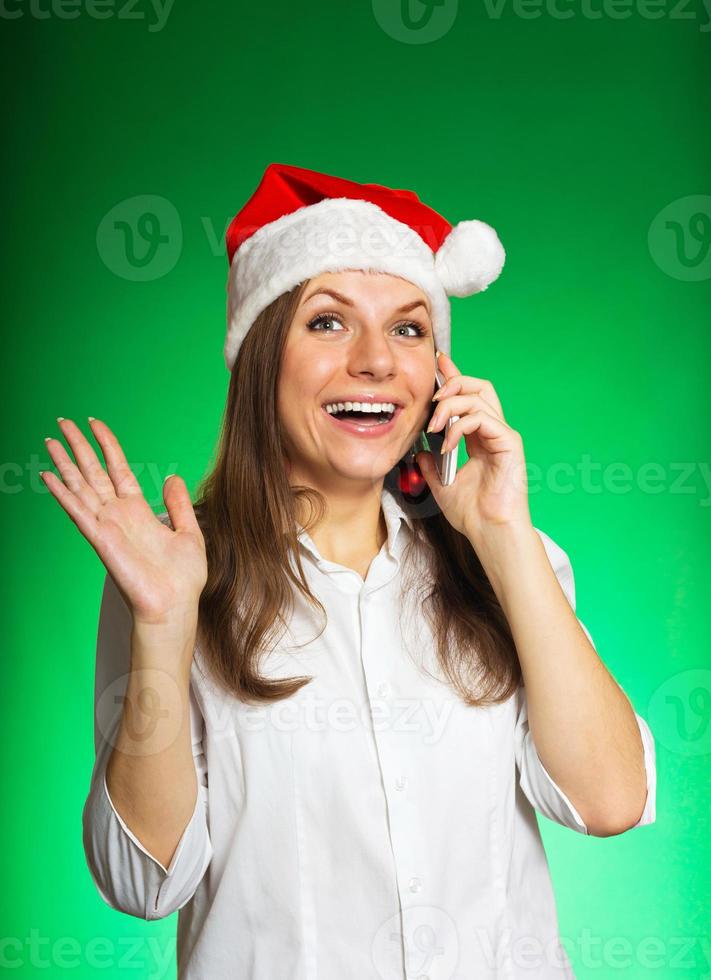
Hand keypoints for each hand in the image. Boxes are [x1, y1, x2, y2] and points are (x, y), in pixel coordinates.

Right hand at [41, 417, 207, 629]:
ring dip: (64, 463)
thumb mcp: (189, 532)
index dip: (107, 445)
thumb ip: (179, 504)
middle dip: (78, 446)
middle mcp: (118, 515)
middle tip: (63, 422)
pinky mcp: (101, 539)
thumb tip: (172, 477)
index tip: (95, 423)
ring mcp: (107, 526)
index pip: (118, 469)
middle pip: (93, 472)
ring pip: (81, 487)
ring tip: (50, 441)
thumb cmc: (182, 578)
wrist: (175, 605)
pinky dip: (63, 494)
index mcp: (138, 511)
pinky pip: (78, 512)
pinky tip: (49, 477)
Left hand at [415, 352, 532, 542]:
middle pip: (478, 386)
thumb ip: (430, 464)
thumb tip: (418, 450)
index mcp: (479, 437)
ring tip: (434, 427)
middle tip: (432, 398)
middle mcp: (492, 431)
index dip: (453, 377)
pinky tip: (447, 445)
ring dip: (450, 407)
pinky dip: (460, 427)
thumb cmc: (471, 513)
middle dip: (453, 383)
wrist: (489, 531)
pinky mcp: (509, 443)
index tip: (437, 363)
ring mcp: (502, 435)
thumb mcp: (440, 483)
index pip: (467, 397)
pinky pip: (483, 419)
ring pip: (478, 397)